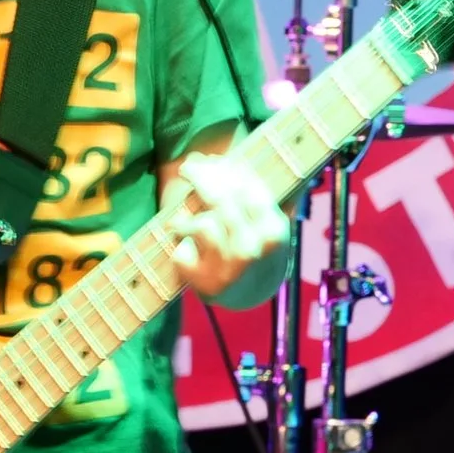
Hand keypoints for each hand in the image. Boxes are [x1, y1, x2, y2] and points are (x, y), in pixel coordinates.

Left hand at [164, 151, 289, 299]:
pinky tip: (181, 242)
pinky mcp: (205, 284)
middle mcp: (253, 249)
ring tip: (181, 219)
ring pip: (203, 225)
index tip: (208, 159)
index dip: (224, 169)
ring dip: (187, 216)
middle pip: (220, 199)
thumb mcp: (265, 219)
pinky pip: (183, 251)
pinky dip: (179, 244)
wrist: (252, 294)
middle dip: (199, 177)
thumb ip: (248, 188)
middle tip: (186, 167)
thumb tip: (206, 158)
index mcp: (273, 230)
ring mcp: (229, 269)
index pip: (246, 188)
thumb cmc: (256, 244)